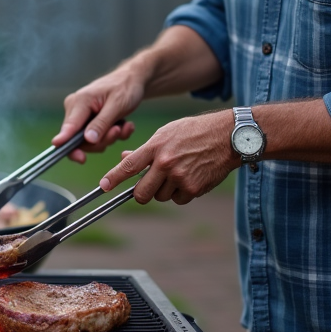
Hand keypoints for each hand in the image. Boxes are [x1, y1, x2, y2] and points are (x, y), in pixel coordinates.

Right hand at [51, 67, 140, 163]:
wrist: (132, 80)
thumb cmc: (125, 88)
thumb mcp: (117, 106)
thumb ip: (101, 123)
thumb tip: (88, 140)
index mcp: (79, 102)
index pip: (69, 127)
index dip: (65, 141)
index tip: (64, 151)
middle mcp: (75, 109)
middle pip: (80, 139)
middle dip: (102, 140)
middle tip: (119, 131)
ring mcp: (81, 116)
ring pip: (89, 142)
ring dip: (110, 138)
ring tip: (124, 126)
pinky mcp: (88, 122)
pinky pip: (96, 138)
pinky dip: (111, 135)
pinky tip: (124, 126)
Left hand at [99, 111, 236, 204]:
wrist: (227, 137)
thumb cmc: (194, 132)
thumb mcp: (166, 133)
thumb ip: (145, 150)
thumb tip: (125, 159)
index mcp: (156, 147)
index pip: (129, 166)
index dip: (113, 178)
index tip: (103, 186)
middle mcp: (166, 163)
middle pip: (142, 193)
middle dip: (141, 193)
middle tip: (146, 188)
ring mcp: (180, 178)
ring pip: (161, 196)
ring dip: (164, 190)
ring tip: (177, 172)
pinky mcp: (193, 189)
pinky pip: (178, 200)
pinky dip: (181, 193)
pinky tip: (190, 177)